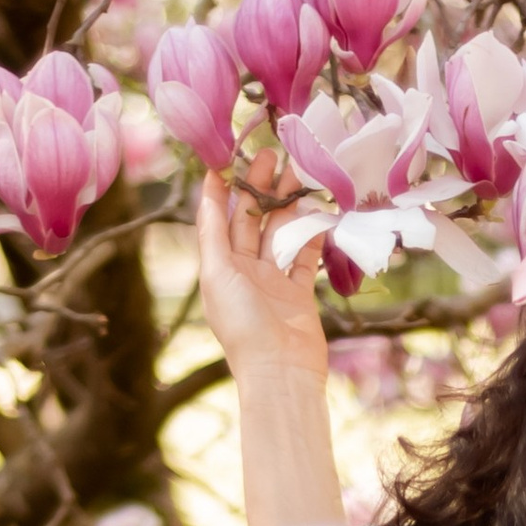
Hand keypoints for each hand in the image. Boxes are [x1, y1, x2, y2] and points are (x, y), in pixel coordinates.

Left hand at [198, 152, 328, 384]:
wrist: (280, 371)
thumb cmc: (242, 325)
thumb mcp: (217, 274)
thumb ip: (213, 232)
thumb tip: (208, 191)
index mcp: (219, 266)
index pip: (219, 217)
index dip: (223, 187)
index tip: (230, 156)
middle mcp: (244, 271)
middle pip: (252, 220)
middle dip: (260, 187)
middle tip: (273, 154)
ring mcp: (273, 281)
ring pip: (280, 232)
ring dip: (287, 203)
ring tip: (297, 172)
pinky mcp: (299, 293)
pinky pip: (305, 256)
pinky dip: (311, 233)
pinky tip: (317, 209)